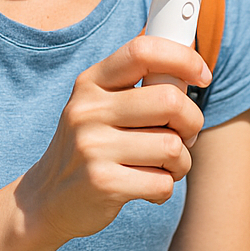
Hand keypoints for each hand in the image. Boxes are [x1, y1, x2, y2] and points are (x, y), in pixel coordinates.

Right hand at [17, 36, 207, 245]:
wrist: (46, 199)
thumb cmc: (91, 143)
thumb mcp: (101, 104)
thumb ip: (138, 83)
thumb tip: (188, 57)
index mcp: (91, 82)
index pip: (143, 51)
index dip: (183, 58)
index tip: (203, 75)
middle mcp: (88, 110)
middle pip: (170, 100)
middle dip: (192, 121)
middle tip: (186, 134)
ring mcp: (92, 147)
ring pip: (172, 146)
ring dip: (181, 161)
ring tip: (164, 166)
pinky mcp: (102, 183)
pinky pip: (163, 181)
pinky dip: (165, 187)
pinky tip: (148, 188)